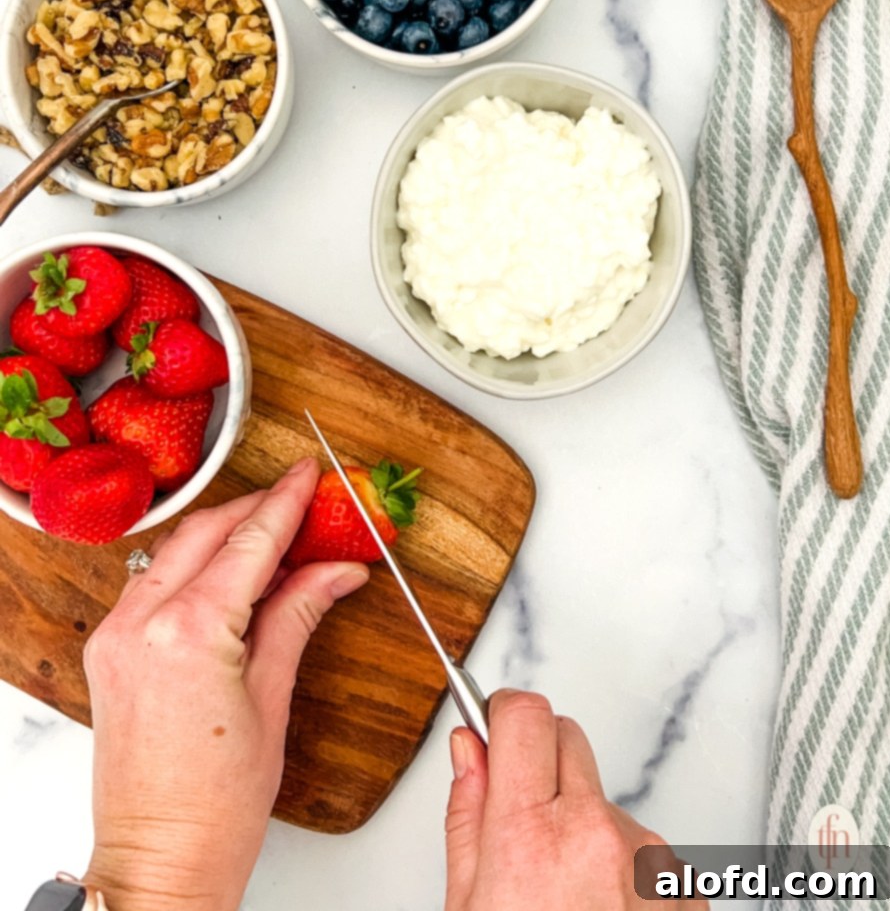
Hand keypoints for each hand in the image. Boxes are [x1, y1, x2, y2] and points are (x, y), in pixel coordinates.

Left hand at [81, 457, 368, 910]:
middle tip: (303, 501)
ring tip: (276, 538)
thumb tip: (335, 572)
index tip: (311, 475)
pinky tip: (232, 576)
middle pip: (208, 532)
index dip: (287, 502)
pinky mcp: (108, 649)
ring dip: (226, 535)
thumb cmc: (216, 805)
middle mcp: (141, 622)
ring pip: (176, 551)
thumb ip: (298, 615)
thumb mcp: (272, 698)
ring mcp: (117, 634)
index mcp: (189, 632)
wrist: (160, 860)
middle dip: (257, 509)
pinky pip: (154, 581)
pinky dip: (196, 566)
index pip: (249, 542)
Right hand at [444, 689, 701, 910]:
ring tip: (565, 897)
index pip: (524, 716)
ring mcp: (649, 858)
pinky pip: (642, 845)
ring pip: (603, 797)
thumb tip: (469, 750)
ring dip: (582, 822)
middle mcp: (597, 833)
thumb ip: (469, 816)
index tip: (493, 723)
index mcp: (531, 835)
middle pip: (567, 737)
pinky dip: (621, 866)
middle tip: (520, 811)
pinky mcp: (685, 883)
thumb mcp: (469, 909)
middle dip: (539, 758)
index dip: (502, 714)